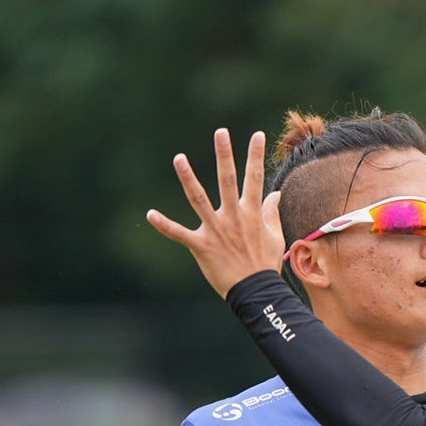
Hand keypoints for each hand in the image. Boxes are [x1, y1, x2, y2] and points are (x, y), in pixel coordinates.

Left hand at [147, 128, 285, 297]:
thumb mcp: (275, 236)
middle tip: (221, 132)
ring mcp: (215, 230)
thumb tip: (275, 193)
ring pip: (199, 200)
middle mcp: (232, 217)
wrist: (256, 292)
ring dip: (188, 178)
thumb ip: (272, 212)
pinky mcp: (201, 246)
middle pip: (228, 180)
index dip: (256, 156)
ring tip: (179, 158)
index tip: (257, 135)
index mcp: (251, 213)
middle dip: (224, 155)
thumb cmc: (265, 264)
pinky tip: (150, 214)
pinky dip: (164, 225)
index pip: (255, 179)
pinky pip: (179, 234)